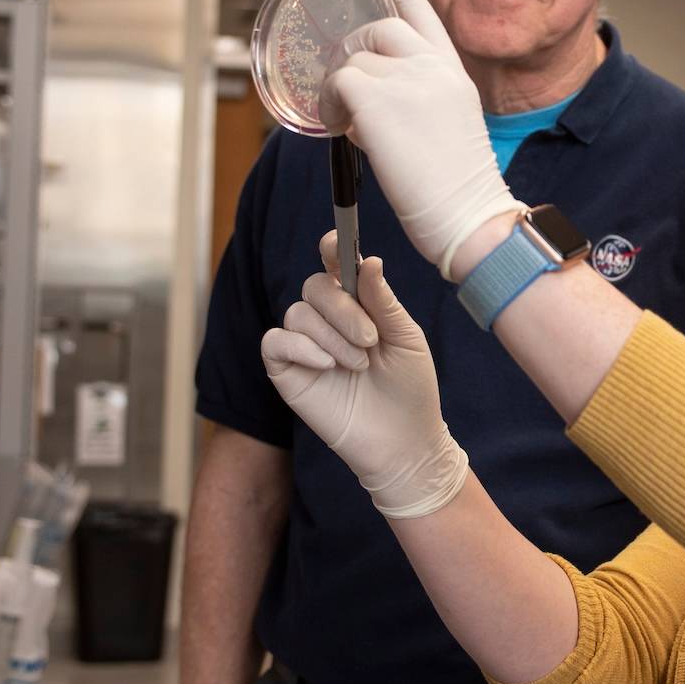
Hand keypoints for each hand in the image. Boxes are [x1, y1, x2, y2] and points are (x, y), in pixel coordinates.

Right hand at [260, 231, 467, 518]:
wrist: (403, 441)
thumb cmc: (410, 388)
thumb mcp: (406, 339)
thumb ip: (383, 301)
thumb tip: (368, 260)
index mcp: (358, 305)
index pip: (336, 266)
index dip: (332, 248)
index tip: (335, 242)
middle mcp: (328, 321)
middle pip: (314, 286)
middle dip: (342, 307)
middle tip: (371, 339)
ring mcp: (306, 346)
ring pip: (298, 313)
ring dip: (332, 336)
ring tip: (359, 365)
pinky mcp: (287, 372)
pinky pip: (275, 341)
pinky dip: (301, 347)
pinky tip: (328, 366)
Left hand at [323, 0, 524, 278]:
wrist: (469, 214)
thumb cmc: (460, 189)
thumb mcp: (454, 126)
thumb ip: (425, 101)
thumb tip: (379, 105)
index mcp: (454, 74)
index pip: (426, 18)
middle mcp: (431, 68)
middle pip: (379, 30)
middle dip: (356, 53)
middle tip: (348, 89)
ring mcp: (405, 81)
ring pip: (352, 62)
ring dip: (341, 91)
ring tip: (348, 125)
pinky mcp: (377, 101)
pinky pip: (336, 84)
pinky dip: (328, 104)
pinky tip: (337, 127)